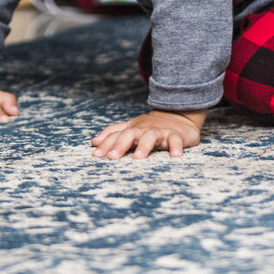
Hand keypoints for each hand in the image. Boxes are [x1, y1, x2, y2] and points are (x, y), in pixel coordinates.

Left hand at [91, 108, 205, 159]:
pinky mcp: (176, 135)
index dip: (105, 144)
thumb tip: (93, 142)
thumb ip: (113, 133)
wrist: (179, 116)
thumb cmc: (151, 126)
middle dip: (120, 145)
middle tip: (112, 157)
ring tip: (138, 158)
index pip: (116, 135)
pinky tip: (175, 156)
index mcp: (132, 128)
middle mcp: (144, 129)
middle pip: (130, 134)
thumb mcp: (131, 128)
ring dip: (144, 146)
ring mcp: (160, 131)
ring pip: (150, 136)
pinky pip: (176, 140)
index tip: (96, 155)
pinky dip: (175, 147)